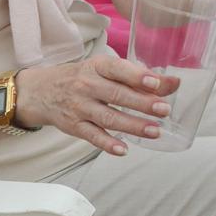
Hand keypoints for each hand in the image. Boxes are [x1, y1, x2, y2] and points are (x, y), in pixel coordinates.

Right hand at [15, 50, 177, 158]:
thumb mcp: (107, 70)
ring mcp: (79, 107)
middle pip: (117, 95)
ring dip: (133, 126)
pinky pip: (92, 136)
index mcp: (97, 66)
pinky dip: (108, 144)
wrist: (42, 91)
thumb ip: (139, 77)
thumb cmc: (83, 77)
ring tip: (155, 131)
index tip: (155, 83)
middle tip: (164, 110)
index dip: (137, 76)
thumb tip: (173, 84)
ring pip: (108, 118)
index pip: (118, 69)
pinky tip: (124, 149)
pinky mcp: (74, 126)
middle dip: (142, 103)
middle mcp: (87, 85)